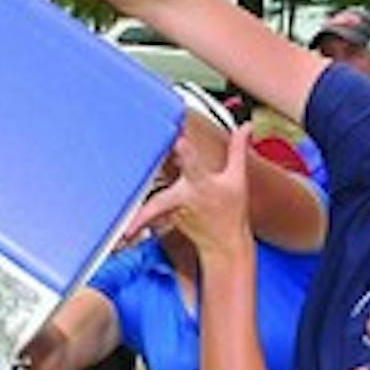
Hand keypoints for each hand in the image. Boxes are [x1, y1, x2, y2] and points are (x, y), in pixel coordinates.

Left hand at [125, 124, 252, 259]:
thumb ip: (237, 150)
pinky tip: (125, 226)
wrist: (223, 243)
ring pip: (151, 208)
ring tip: (124, 229)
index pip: (193, 165)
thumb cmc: (231, 210)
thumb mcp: (238, 178)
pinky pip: (148, 212)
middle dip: (148, 204)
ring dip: (138, 217)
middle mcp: (185, 198)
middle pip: (162, 200)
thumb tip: (246, 126)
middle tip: (130, 192)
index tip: (176, 141)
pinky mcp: (165, 218)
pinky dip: (138, 217)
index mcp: (203, 185)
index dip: (185, 152)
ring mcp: (173, 211)